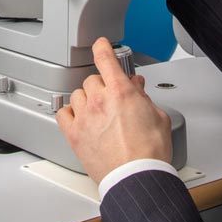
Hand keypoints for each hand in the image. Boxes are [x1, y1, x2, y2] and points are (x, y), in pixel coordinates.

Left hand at [55, 38, 171, 181]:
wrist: (136, 177)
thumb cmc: (149, 153)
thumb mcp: (158, 118)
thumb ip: (144, 98)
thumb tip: (137, 87)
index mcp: (121, 92)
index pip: (105, 58)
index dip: (102, 47)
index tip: (101, 44)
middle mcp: (99, 100)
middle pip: (92, 79)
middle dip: (102, 86)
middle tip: (112, 98)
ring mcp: (84, 117)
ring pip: (77, 95)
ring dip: (86, 99)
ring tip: (98, 113)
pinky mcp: (74, 134)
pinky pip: (63, 113)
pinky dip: (69, 113)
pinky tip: (79, 119)